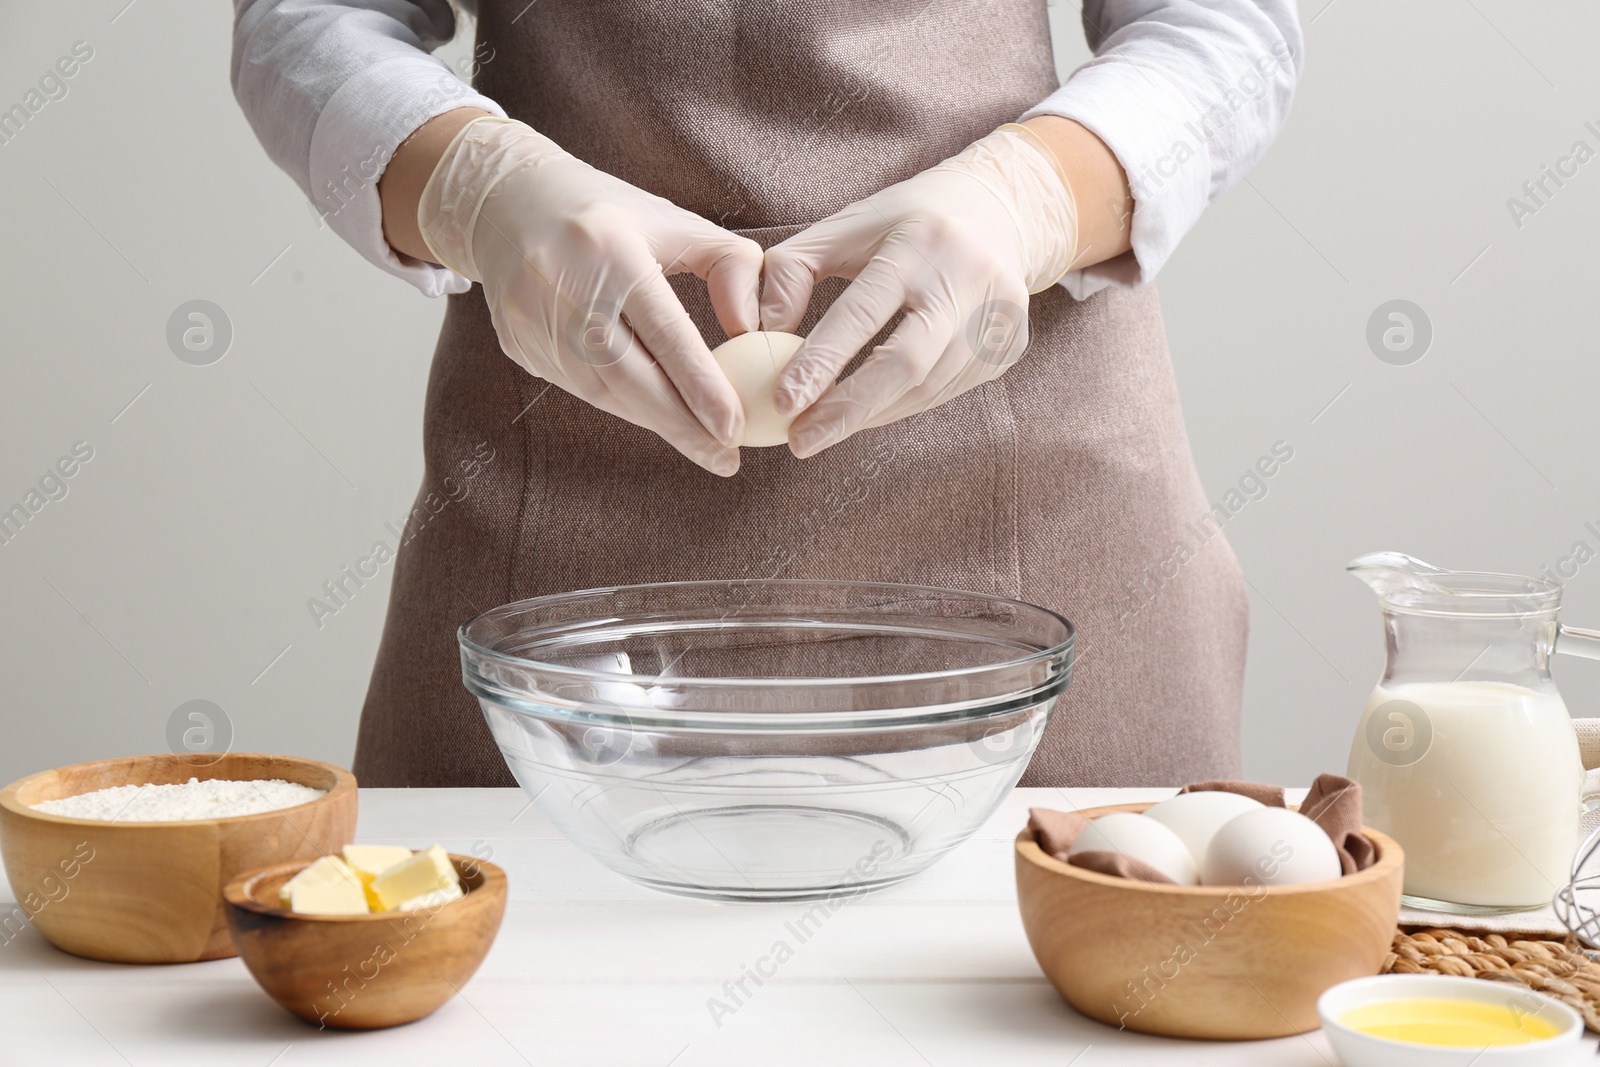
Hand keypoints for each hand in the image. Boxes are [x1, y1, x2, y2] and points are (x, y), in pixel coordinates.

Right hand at [417, 117, 760, 475]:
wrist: (505, 204)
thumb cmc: (610, 216)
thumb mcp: (676, 221)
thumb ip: (730, 265)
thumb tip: (752, 328)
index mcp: (611, 248)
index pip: (664, 331)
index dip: (701, 385)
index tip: (734, 428)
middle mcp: (564, 286)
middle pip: (629, 375)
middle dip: (681, 425)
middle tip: (726, 457)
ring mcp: (533, 320)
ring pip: (602, 391)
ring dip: (655, 422)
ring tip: (701, 444)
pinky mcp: (519, 344)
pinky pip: (580, 389)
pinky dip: (622, 406)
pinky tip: (655, 415)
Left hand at [759, 124, 1080, 457]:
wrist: (999, 212)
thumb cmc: (900, 223)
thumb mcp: (841, 227)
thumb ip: (790, 272)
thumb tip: (760, 331)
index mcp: (919, 242)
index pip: (864, 312)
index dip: (821, 362)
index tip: (782, 402)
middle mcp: (966, 277)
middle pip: (907, 363)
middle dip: (848, 410)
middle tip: (801, 441)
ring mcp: (997, 315)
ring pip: (927, 387)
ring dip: (871, 413)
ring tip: (826, 426)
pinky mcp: (1009, 345)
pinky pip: (947, 391)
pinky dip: (902, 404)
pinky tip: (871, 407)